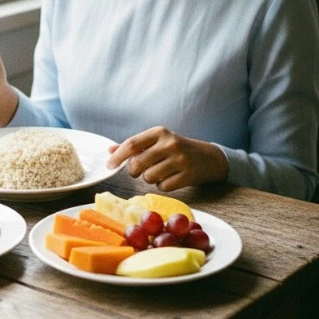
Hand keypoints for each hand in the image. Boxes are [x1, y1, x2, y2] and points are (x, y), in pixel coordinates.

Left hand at [106, 126, 227, 190]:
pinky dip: (162, 186)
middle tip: (138, 170)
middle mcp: (169, 144)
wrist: (209, 157)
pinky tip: (170, 178)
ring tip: (160, 172)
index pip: (132, 144)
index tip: (109, 165)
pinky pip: (162, 187)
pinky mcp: (187, 175)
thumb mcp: (157, 141)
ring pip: (148, 177)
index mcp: (159, 132)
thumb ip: (135, 146)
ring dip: (149, 178)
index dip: (118, 156)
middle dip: (133, 171)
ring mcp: (180, 159)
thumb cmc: (177, 148)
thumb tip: (110, 150)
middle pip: (137, 163)